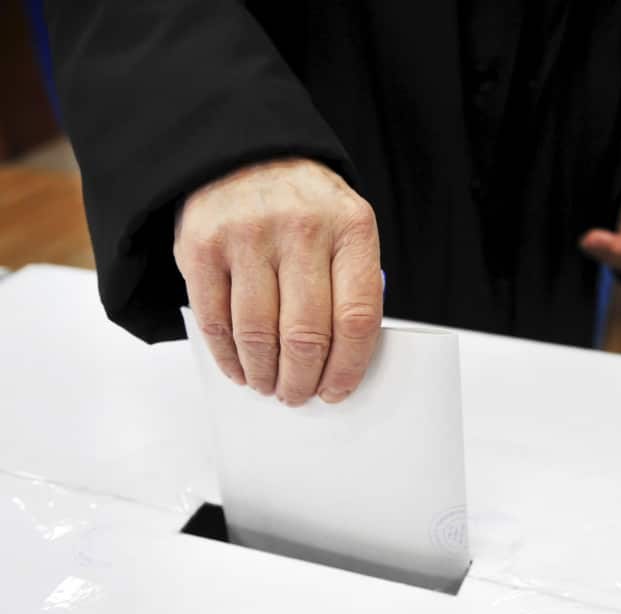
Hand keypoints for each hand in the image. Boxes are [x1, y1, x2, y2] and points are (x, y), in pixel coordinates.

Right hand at [173, 157, 381, 405]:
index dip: (347, 367)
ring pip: (258, 334)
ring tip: (270, 385)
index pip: (357, 318)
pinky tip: (241, 368)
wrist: (243, 151)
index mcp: (351, 227)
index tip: (337, 390)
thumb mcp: (345, 227)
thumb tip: (342, 360)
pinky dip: (228, 357)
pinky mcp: (202, 246)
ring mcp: (248, 236)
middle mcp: (301, 228)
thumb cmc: (304, 205)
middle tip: (298, 394)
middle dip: (302, 380)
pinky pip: (216, 321)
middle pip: (307, 334)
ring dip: (265, 374)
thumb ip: (349, 282)